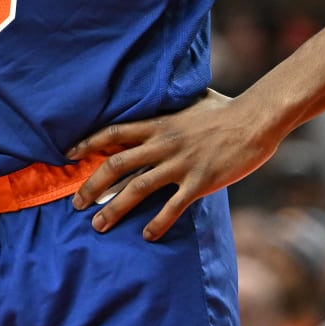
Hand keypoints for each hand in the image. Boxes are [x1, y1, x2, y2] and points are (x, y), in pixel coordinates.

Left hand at [67, 90, 279, 240]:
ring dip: (114, 208)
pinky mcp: (200, 182)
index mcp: (159, 124)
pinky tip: (147, 236)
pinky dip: (158, 223)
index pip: (114, 133)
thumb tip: (168, 89)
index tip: (69, 156)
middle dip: (92, 185)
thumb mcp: (193, 98)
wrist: (255, 120)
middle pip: (117, 164)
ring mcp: (181, 164)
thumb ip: (175, 101)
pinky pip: (173, 207)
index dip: (88, 144)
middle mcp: (164, 144)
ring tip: (98, 225)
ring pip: (137, 189)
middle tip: (76, 203)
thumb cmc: (227, 108)